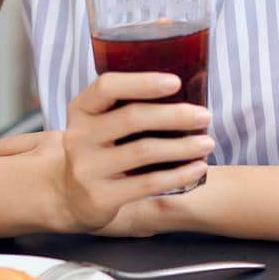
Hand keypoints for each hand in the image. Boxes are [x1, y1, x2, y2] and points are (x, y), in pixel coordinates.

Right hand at [55, 72, 212, 232]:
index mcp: (81, 110)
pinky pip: (147, 183)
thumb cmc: (101, 148)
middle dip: (174, 115)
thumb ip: (127, 105)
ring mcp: (87, 169)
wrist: (71, 195)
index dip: (142, 82)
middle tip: (204, 116)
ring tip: (207, 143)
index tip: (176, 82)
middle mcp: (79, 137)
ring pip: (144, 151)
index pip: (106, 87)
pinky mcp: (100, 197)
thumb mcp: (101, 122)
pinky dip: (178, 175)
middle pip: (132, 118)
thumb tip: (187, 89)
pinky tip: (197, 169)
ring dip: (182, 146)